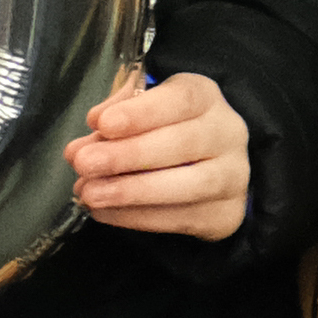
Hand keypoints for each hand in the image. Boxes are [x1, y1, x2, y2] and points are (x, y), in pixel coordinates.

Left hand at [71, 71, 248, 239]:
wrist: (207, 170)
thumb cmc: (164, 132)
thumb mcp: (140, 112)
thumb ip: (113, 120)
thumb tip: (86, 139)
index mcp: (205, 97)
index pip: (181, 98)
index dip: (142, 113)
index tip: (103, 124)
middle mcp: (227, 133)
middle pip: (183, 143)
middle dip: (128, 155)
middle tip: (85, 164)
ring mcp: (233, 176)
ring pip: (188, 185)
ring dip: (132, 192)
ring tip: (90, 194)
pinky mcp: (226, 214)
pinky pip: (182, 219)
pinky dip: (138, 218)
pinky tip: (105, 212)